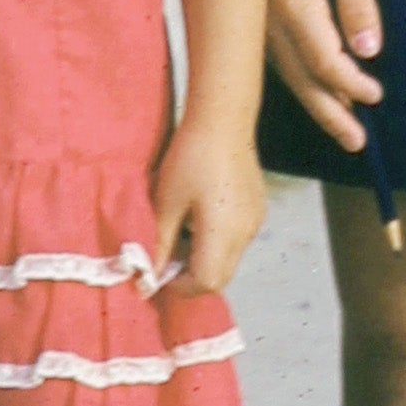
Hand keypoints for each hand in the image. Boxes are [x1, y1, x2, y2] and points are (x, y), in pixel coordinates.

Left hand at [152, 115, 268, 296]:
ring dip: (205, 259)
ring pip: (230, 260)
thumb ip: (158, 243)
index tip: (160, 273)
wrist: (223, 118)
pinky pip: (238, 240)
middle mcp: (245, 233)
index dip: (180, 287)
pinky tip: (201, 215)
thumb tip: (147, 276)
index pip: (206, 283)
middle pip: (221, 278)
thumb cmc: (190, 156)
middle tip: (167, 259)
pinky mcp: (258, 209)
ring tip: (181, 234)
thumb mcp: (166, 200)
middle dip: (192, 278)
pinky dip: (218, 242)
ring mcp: (255, 221)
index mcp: (223, 233)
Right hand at [266, 0, 383, 151]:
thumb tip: (370, 53)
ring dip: (321, 106)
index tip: (376, 93)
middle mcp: (273, 29)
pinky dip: (308, 87)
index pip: (325, 62)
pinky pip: (287, 69)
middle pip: (305, 83)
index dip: (352, 84)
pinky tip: (327, 97)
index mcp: (295, 8)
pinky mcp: (262, 35)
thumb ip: (358, 7)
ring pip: (294, 80)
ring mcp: (262, 34)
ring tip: (347, 130)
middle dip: (333, 116)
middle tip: (357, 143)